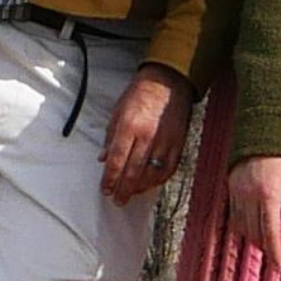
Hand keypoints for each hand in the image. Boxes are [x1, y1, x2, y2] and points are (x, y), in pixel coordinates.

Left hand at [100, 63, 193, 205]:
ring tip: (131, 194)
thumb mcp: (118, 110)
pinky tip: (150, 184)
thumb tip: (103, 158)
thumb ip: (110, 136)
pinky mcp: (178, 143)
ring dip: (139, 188)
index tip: (105, 189)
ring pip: (151, 174)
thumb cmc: (141, 93)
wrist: (169, 80)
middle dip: (123, 189)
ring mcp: (165, 141)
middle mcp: (147, 136)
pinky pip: (168, 169)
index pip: (116, 161)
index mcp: (129, 126)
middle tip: (117, 200)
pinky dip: (158, 180)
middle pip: (132, 172)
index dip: (109, 179)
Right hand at [227, 156, 280, 272]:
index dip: (274, 253)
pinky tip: (255, 226)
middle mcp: (250, 196)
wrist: (264, 131)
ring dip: (255, 238)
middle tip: (277, 253)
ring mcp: (238, 192)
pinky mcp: (231, 188)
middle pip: (255, 234)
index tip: (277, 267)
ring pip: (243, 228)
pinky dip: (245, 226)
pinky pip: (235, 217)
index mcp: (269, 194)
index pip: (271, 233)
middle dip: (266, 247)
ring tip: (268, 239)